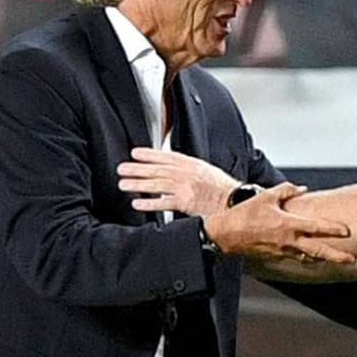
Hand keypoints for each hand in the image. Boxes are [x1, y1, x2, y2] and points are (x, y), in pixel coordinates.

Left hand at [117, 147, 239, 215]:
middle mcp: (187, 173)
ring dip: (138, 184)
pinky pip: (163, 202)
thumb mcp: (208, 172)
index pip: (167, 156)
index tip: (135, 153)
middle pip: (158, 169)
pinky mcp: (186, 202)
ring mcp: (186, 187)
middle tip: (122, 168)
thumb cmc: (224, 190)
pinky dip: (149, 203)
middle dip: (138, 168)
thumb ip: (191, 170)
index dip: (150, 154)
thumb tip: (175, 170)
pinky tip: (137, 204)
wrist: (235, 202)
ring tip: (124, 184)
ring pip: (157, 184)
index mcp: (193, 164)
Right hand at [204, 183, 354, 263]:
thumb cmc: (245, 214)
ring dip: (324, 258)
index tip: (347, 231)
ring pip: (310, 257)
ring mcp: (283, 251)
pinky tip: (314, 257)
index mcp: (288, 224)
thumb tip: (302, 188)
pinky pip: (297, 257)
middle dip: (337, 256)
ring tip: (339, 259)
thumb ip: (286, 191)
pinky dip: (308, 257)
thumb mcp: (266, 196)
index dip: (333, 229)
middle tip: (352, 259)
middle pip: (319, 251)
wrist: (227, 235)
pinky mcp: (277, 256)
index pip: (316, 227)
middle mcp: (289, 241)